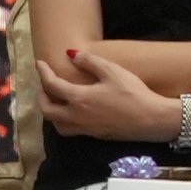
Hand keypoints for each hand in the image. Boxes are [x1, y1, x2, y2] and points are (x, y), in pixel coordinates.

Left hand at [38, 44, 181, 141]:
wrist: (151, 119)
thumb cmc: (133, 94)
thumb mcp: (113, 72)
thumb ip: (90, 62)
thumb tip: (72, 54)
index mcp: (78, 98)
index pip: (52, 85)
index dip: (43, 72)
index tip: (39, 63)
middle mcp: (75, 115)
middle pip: (46, 109)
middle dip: (40, 96)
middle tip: (44, 85)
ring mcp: (84, 128)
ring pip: (55, 123)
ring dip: (50, 111)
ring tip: (55, 101)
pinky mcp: (93, 135)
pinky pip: (69, 130)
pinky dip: (63, 121)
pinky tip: (72, 114)